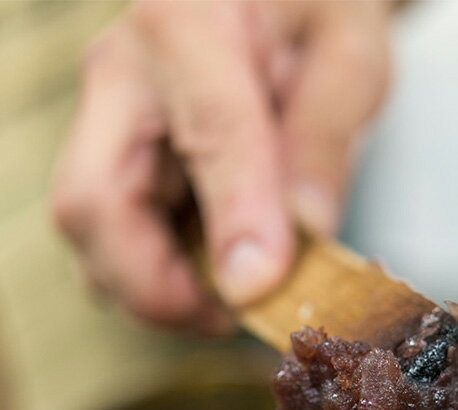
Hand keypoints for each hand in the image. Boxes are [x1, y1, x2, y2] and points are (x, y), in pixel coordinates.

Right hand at [52, 0, 390, 330]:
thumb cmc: (311, 8)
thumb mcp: (349, 55)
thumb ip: (324, 139)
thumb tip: (304, 231)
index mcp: (193, 23)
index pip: (207, 134)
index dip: (235, 220)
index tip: (262, 287)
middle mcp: (125, 72)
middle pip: (95, 204)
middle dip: (158, 288)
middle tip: (230, 315)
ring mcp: (109, 116)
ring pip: (94, 232)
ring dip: (155, 288)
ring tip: (227, 298)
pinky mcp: (114, 152)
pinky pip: (113, 234)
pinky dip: (156, 273)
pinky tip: (211, 271)